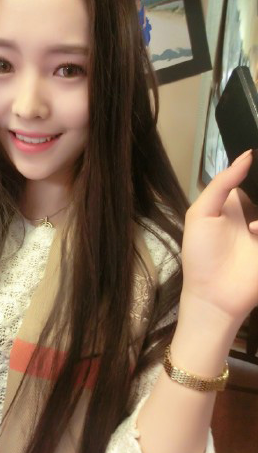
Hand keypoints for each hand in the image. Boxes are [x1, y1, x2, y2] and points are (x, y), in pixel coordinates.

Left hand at [181, 149, 257, 328]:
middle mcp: (257, 215)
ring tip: (254, 229)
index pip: (257, 178)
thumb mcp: (201, 214)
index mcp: (237, 202)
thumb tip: (246, 156)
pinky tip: (256, 234)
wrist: (213, 295)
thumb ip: (221, 184)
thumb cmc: (201, 255)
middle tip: (251, 218)